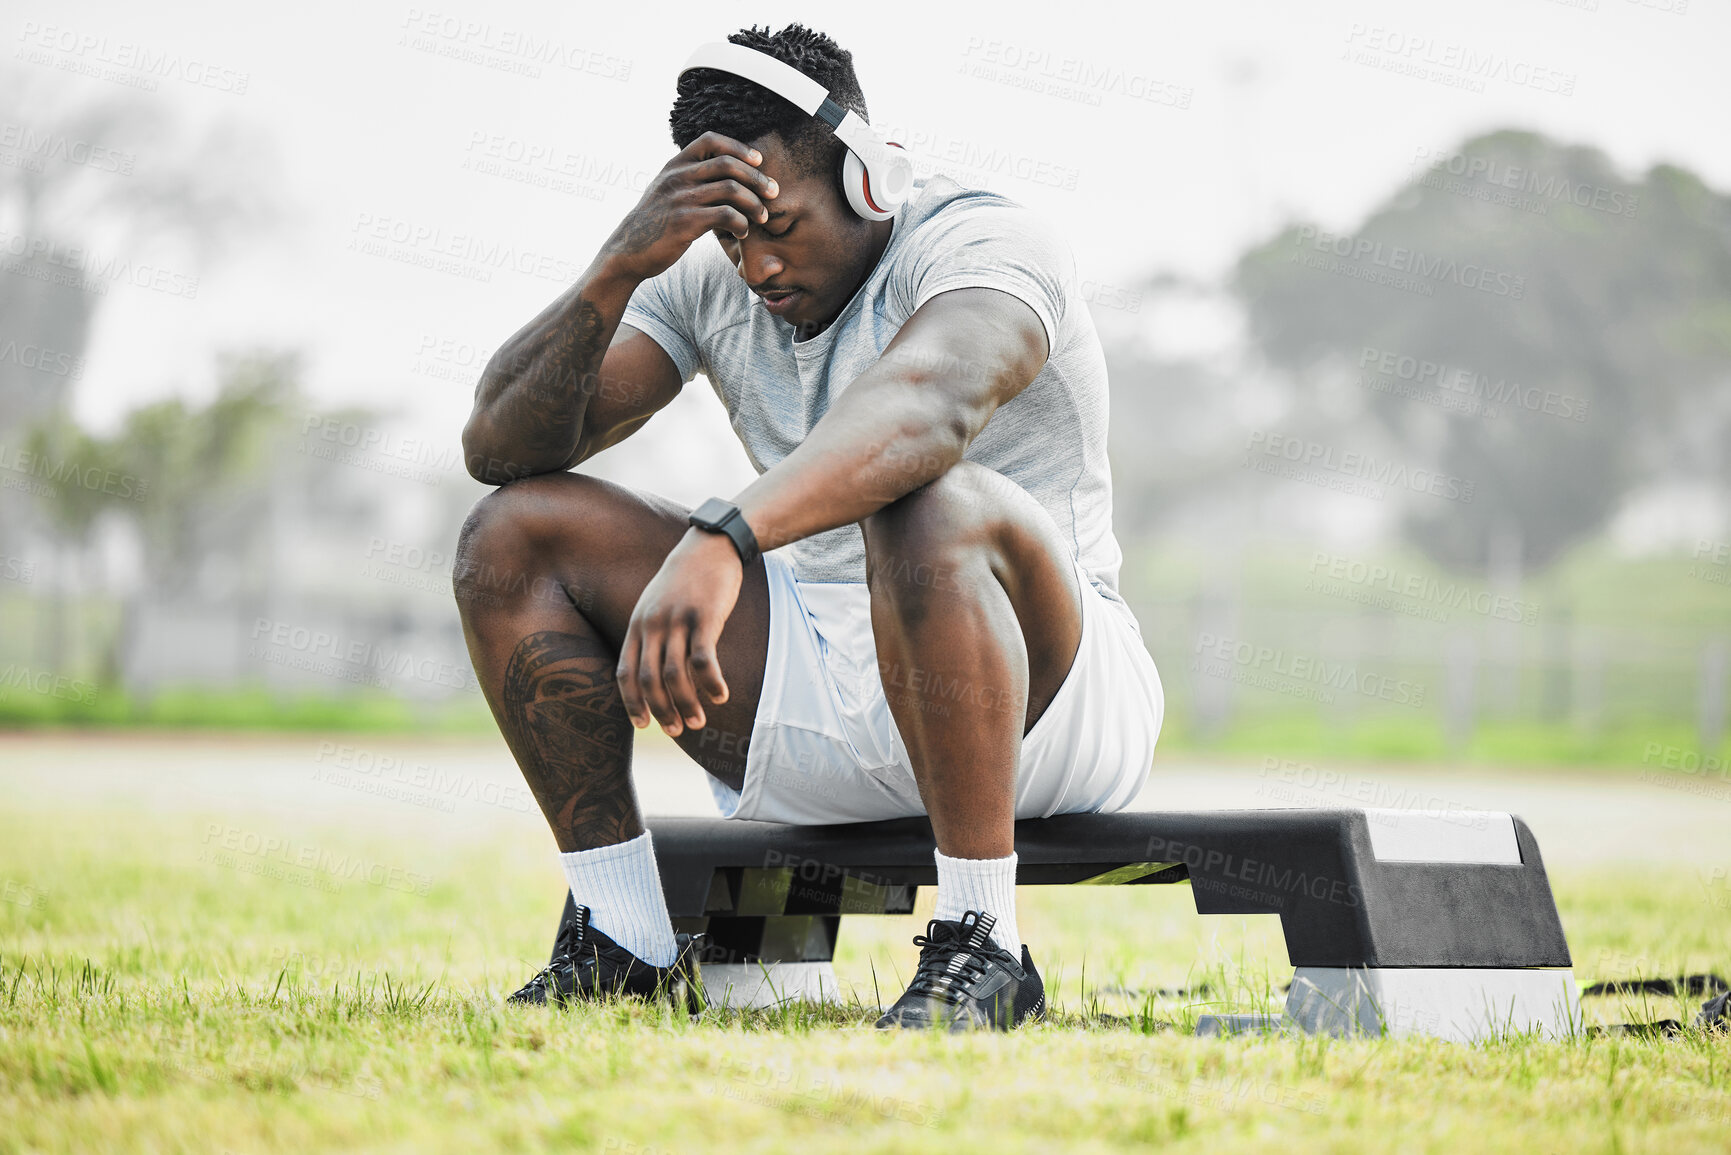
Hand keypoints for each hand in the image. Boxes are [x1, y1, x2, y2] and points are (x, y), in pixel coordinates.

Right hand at [600, 131, 779, 282]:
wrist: (627, 251)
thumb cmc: (653, 224)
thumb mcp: (665, 191)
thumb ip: (688, 178)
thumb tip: (719, 171)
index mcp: (674, 165)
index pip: (710, 140)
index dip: (739, 147)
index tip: (758, 161)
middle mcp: (678, 177)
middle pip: (728, 164)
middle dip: (757, 178)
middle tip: (773, 192)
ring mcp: (681, 198)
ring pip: (731, 190)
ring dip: (754, 203)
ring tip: (762, 216)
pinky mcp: (685, 223)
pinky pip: (726, 216)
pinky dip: (741, 223)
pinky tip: (743, 232)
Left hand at [617, 528, 742, 735]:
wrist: (708, 547)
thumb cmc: (683, 582)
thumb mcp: (654, 605)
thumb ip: (649, 635)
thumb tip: (652, 674)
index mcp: (638, 625)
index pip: (626, 672)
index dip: (632, 702)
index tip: (643, 725)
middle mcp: (652, 625)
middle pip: (650, 679)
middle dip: (662, 711)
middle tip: (678, 730)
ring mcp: (677, 620)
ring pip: (675, 674)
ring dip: (687, 703)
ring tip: (700, 721)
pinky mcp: (704, 617)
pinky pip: (703, 659)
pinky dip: (711, 682)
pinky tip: (721, 695)